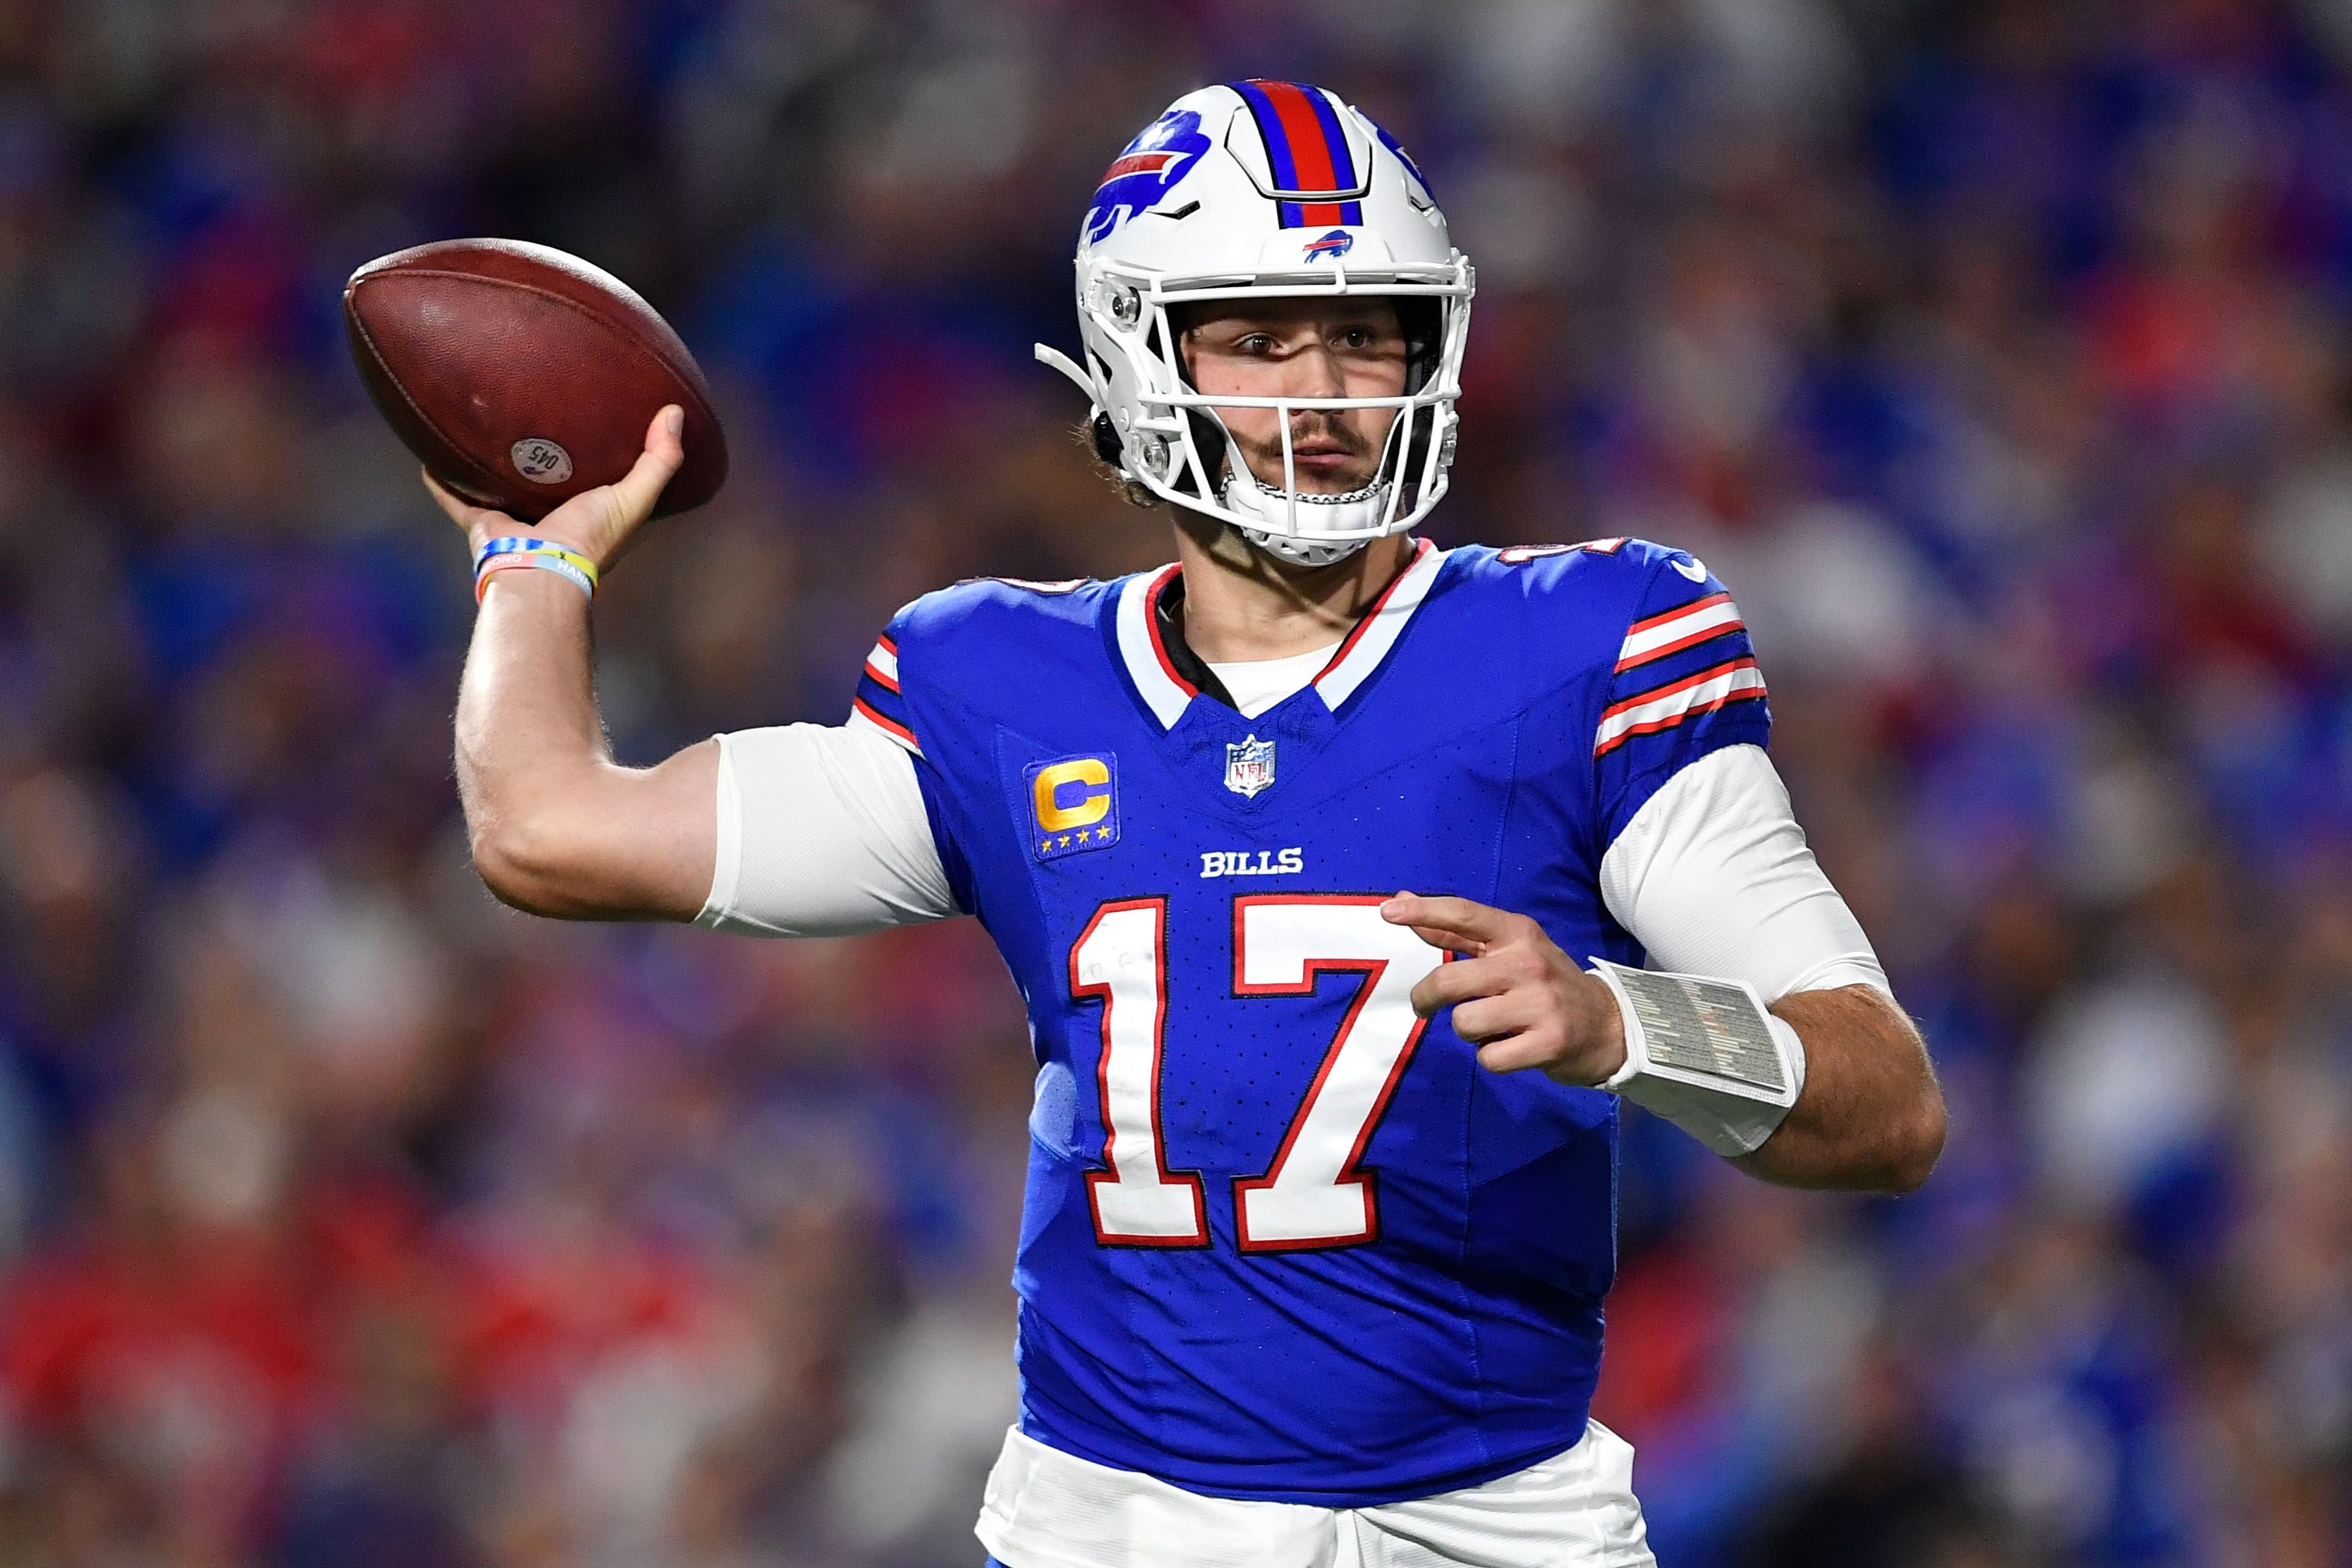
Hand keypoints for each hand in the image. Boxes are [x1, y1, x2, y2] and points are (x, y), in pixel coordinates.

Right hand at [423, 404, 685, 573]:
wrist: (541, 571)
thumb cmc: (591, 539)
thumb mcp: (636, 498)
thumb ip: (660, 460)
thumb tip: (675, 412)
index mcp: (589, 513)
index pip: (598, 479)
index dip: (602, 452)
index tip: (598, 418)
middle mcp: (551, 517)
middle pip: (544, 479)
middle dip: (541, 452)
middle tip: (535, 412)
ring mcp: (514, 520)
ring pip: (499, 483)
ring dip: (491, 462)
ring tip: (482, 426)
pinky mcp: (482, 523)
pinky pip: (455, 496)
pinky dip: (441, 480)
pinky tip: (429, 455)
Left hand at [1381, 892, 1627, 1086]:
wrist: (1608, 1025)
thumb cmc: (1543, 984)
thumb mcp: (1508, 949)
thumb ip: (1453, 930)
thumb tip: (1399, 901)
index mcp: (1517, 933)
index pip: (1464, 914)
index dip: (1423, 911)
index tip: (1387, 911)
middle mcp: (1528, 963)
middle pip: (1448, 980)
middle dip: (1425, 999)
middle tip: (1425, 1006)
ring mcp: (1540, 1004)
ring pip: (1464, 1023)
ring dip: (1468, 1032)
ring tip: (1491, 1027)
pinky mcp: (1548, 1043)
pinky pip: (1488, 1057)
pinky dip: (1491, 1057)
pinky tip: (1511, 1047)